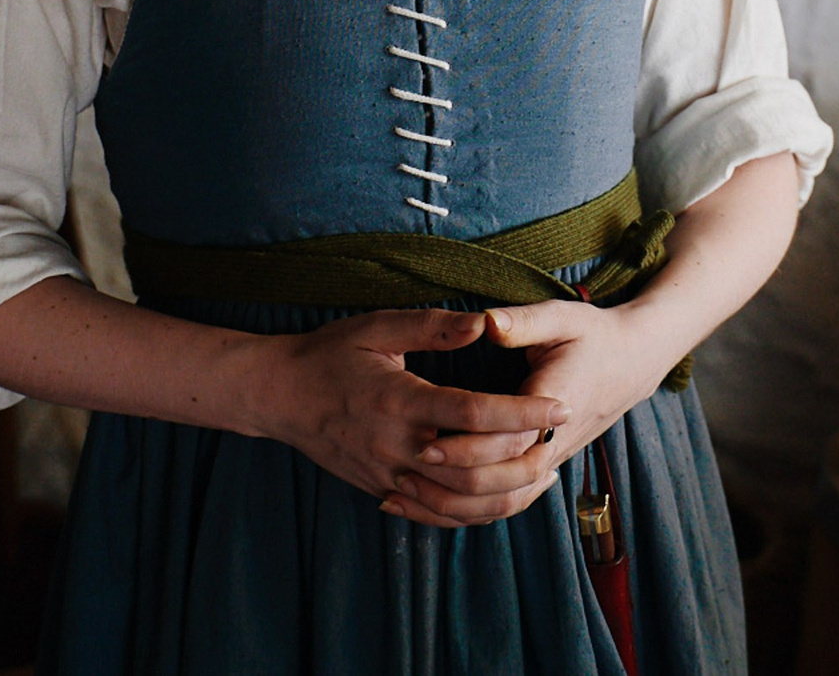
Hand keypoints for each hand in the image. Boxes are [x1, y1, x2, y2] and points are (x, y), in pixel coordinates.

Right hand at [247, 309, 570, 523]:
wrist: (278, 396)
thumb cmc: (330, 354)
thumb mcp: (378, 326)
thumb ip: (434, 326)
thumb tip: (485, 323)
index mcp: (399, 400)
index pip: (472, 413)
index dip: (520, 411)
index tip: (558, 405)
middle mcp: (395, 446)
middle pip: (472, 469)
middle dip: (523, 459)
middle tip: (560, 441)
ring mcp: (387, 476)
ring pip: (457, 502)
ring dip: (505, 494)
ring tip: (542, 475)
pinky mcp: (382, 491)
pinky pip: (435, 515)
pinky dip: (472, 513)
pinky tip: (501, 496)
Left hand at [387, 300, 676, 528]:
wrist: (631, 363)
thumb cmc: (593, 335)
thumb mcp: (564, 317)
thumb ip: (524, 322)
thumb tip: (488, 323)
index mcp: (556, 401)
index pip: (509, 439)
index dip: (467, 446)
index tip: (426, 441)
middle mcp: (555, 439)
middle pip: (505, 480)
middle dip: (455, 480)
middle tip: (408, 471)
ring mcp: (553, 457)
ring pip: (508, 499)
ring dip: (459, 504)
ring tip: (409, 494)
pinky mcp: (545, 464)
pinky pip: (511, 499)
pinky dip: (474, 509)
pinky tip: (435, 505)